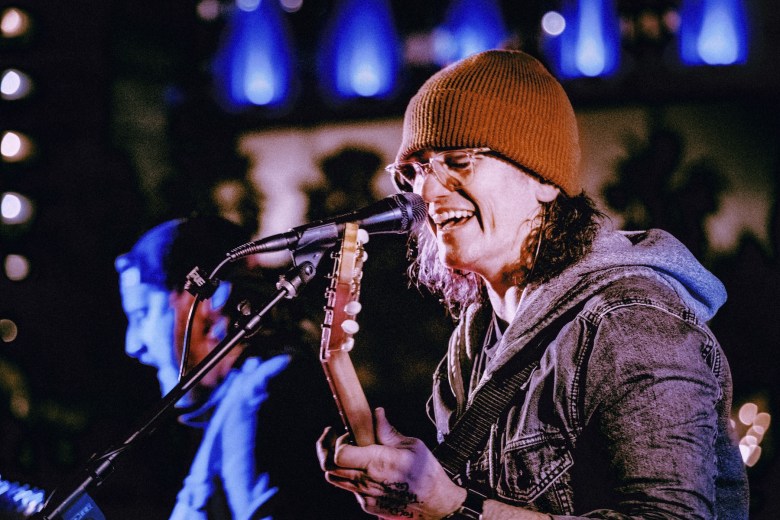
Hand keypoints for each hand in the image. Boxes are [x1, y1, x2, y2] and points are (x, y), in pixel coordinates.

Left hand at [317, 407, 464, 518]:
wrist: (436, 505)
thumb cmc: (427, 473)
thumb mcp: (412, 445)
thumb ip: (388, 431)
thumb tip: (376, 413)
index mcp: (377, 463)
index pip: (338, 454)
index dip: (337, 441)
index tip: (347, 433)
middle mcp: (366, 482)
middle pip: (328, 467)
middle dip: (326, 449)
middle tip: (334, 437)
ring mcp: (365, 496)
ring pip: (334, 479)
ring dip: (337, 464)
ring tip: (349, 453)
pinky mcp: (368, 506)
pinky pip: (350, 490)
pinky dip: (352, 478)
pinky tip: (367, 470)